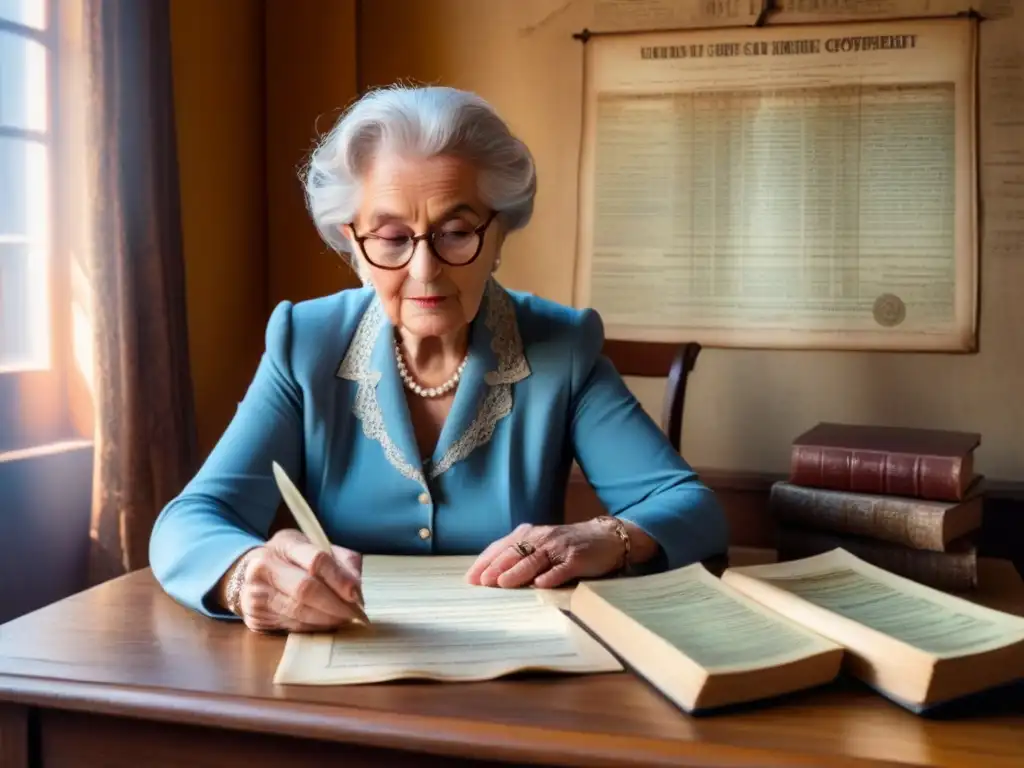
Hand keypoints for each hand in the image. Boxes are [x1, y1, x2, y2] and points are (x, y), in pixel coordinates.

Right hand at [227, 529, 364, 632]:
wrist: (250, 571)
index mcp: (285, 543)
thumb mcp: (317, 548)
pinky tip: (324, 623)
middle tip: (354, 614)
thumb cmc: (293, 559)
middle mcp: (264, 566)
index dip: (339, 580)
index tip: (356, 595)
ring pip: (299, 612)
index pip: (316, 560)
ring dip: (327, 619)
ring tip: (343, 619)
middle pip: (306, 589)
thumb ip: (342, 563)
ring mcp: (255, 593)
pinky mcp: (255, 617)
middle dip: (335, 605)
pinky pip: (291, 626)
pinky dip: (313, 627)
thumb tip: (357, 591)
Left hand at [465, 519, 629, 589]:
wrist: (606, 538)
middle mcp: (542, 538)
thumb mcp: (540, 546)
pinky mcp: (577, 559)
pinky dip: (551, 576)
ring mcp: (560, 548)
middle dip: (496, 567)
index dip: (485, 562)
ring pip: (535, 560)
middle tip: (481, 582)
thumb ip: (519, 555)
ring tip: (502, 583)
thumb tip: (490, 575)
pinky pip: (562, 568)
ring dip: (518, 572)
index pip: (502, 547)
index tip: (470, 578)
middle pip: (515, 552)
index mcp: (529, 534)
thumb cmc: (566, 546)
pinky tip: (540, 584)